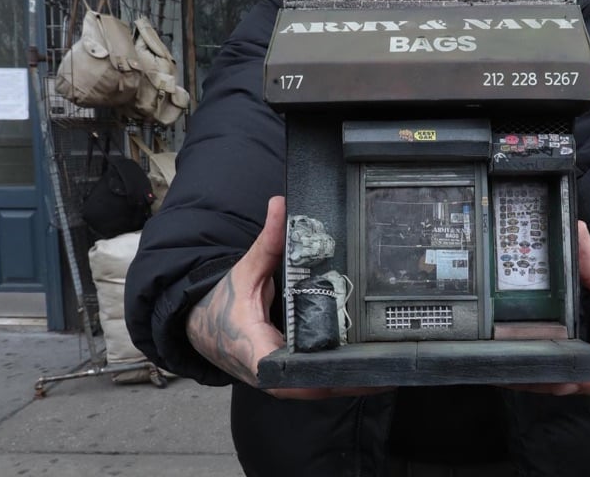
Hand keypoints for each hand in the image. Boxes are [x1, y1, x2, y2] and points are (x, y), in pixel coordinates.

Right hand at [186, 195, 380, 398]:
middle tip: (386, 353)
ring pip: (320, 384)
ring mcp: (281, 378)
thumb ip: (267, 240)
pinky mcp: (288, 375)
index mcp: (256, 351)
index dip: (324, 372)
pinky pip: (317, 377)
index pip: (292, 373)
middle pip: (316, 383)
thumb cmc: (223, 302)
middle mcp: (271, 373)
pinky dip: (341, 370)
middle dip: (351, 374)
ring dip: (351, 375)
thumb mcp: (246, 269)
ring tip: (387, 357)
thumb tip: (280, 204)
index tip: (353, 360)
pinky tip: (369, 359)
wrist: (203, 325)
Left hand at [509, 221, 589, 399]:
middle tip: (511, 359)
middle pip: (586, 380)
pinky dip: (557, 378)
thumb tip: (576, 230)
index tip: (550, 359)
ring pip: (579, 389)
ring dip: (549, 379)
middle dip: (549, 372)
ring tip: (511, 367)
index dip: (580, 366)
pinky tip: (531, 370)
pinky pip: (579, 387)